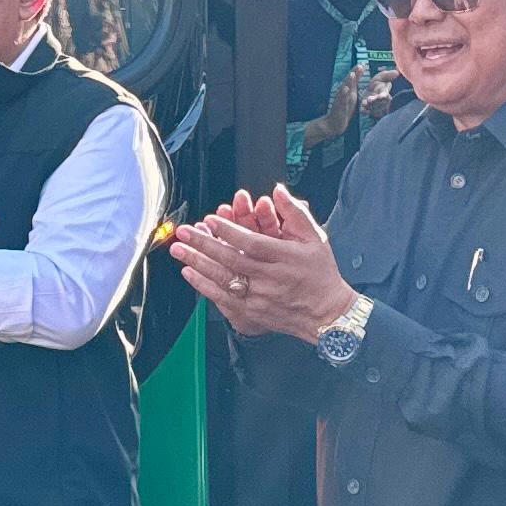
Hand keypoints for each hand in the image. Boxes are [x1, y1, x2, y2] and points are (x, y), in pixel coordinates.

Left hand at [167, 183, 357, 341]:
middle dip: (203, 244)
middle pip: (231, 260)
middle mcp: (270, 279)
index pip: (252, 243)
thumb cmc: (320, 274)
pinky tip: (189, 273)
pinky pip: (222, 299)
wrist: (327, 314)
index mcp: (285, 258)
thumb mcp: (315, 238)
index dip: (229, 231)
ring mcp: (259, 298)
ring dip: (197, 263)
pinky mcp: (251, 313)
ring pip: (222, 279)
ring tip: (178, 250)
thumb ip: (295, 213)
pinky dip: (203, 285)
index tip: (210, 220)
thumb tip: (278, 191)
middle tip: (183, 232)